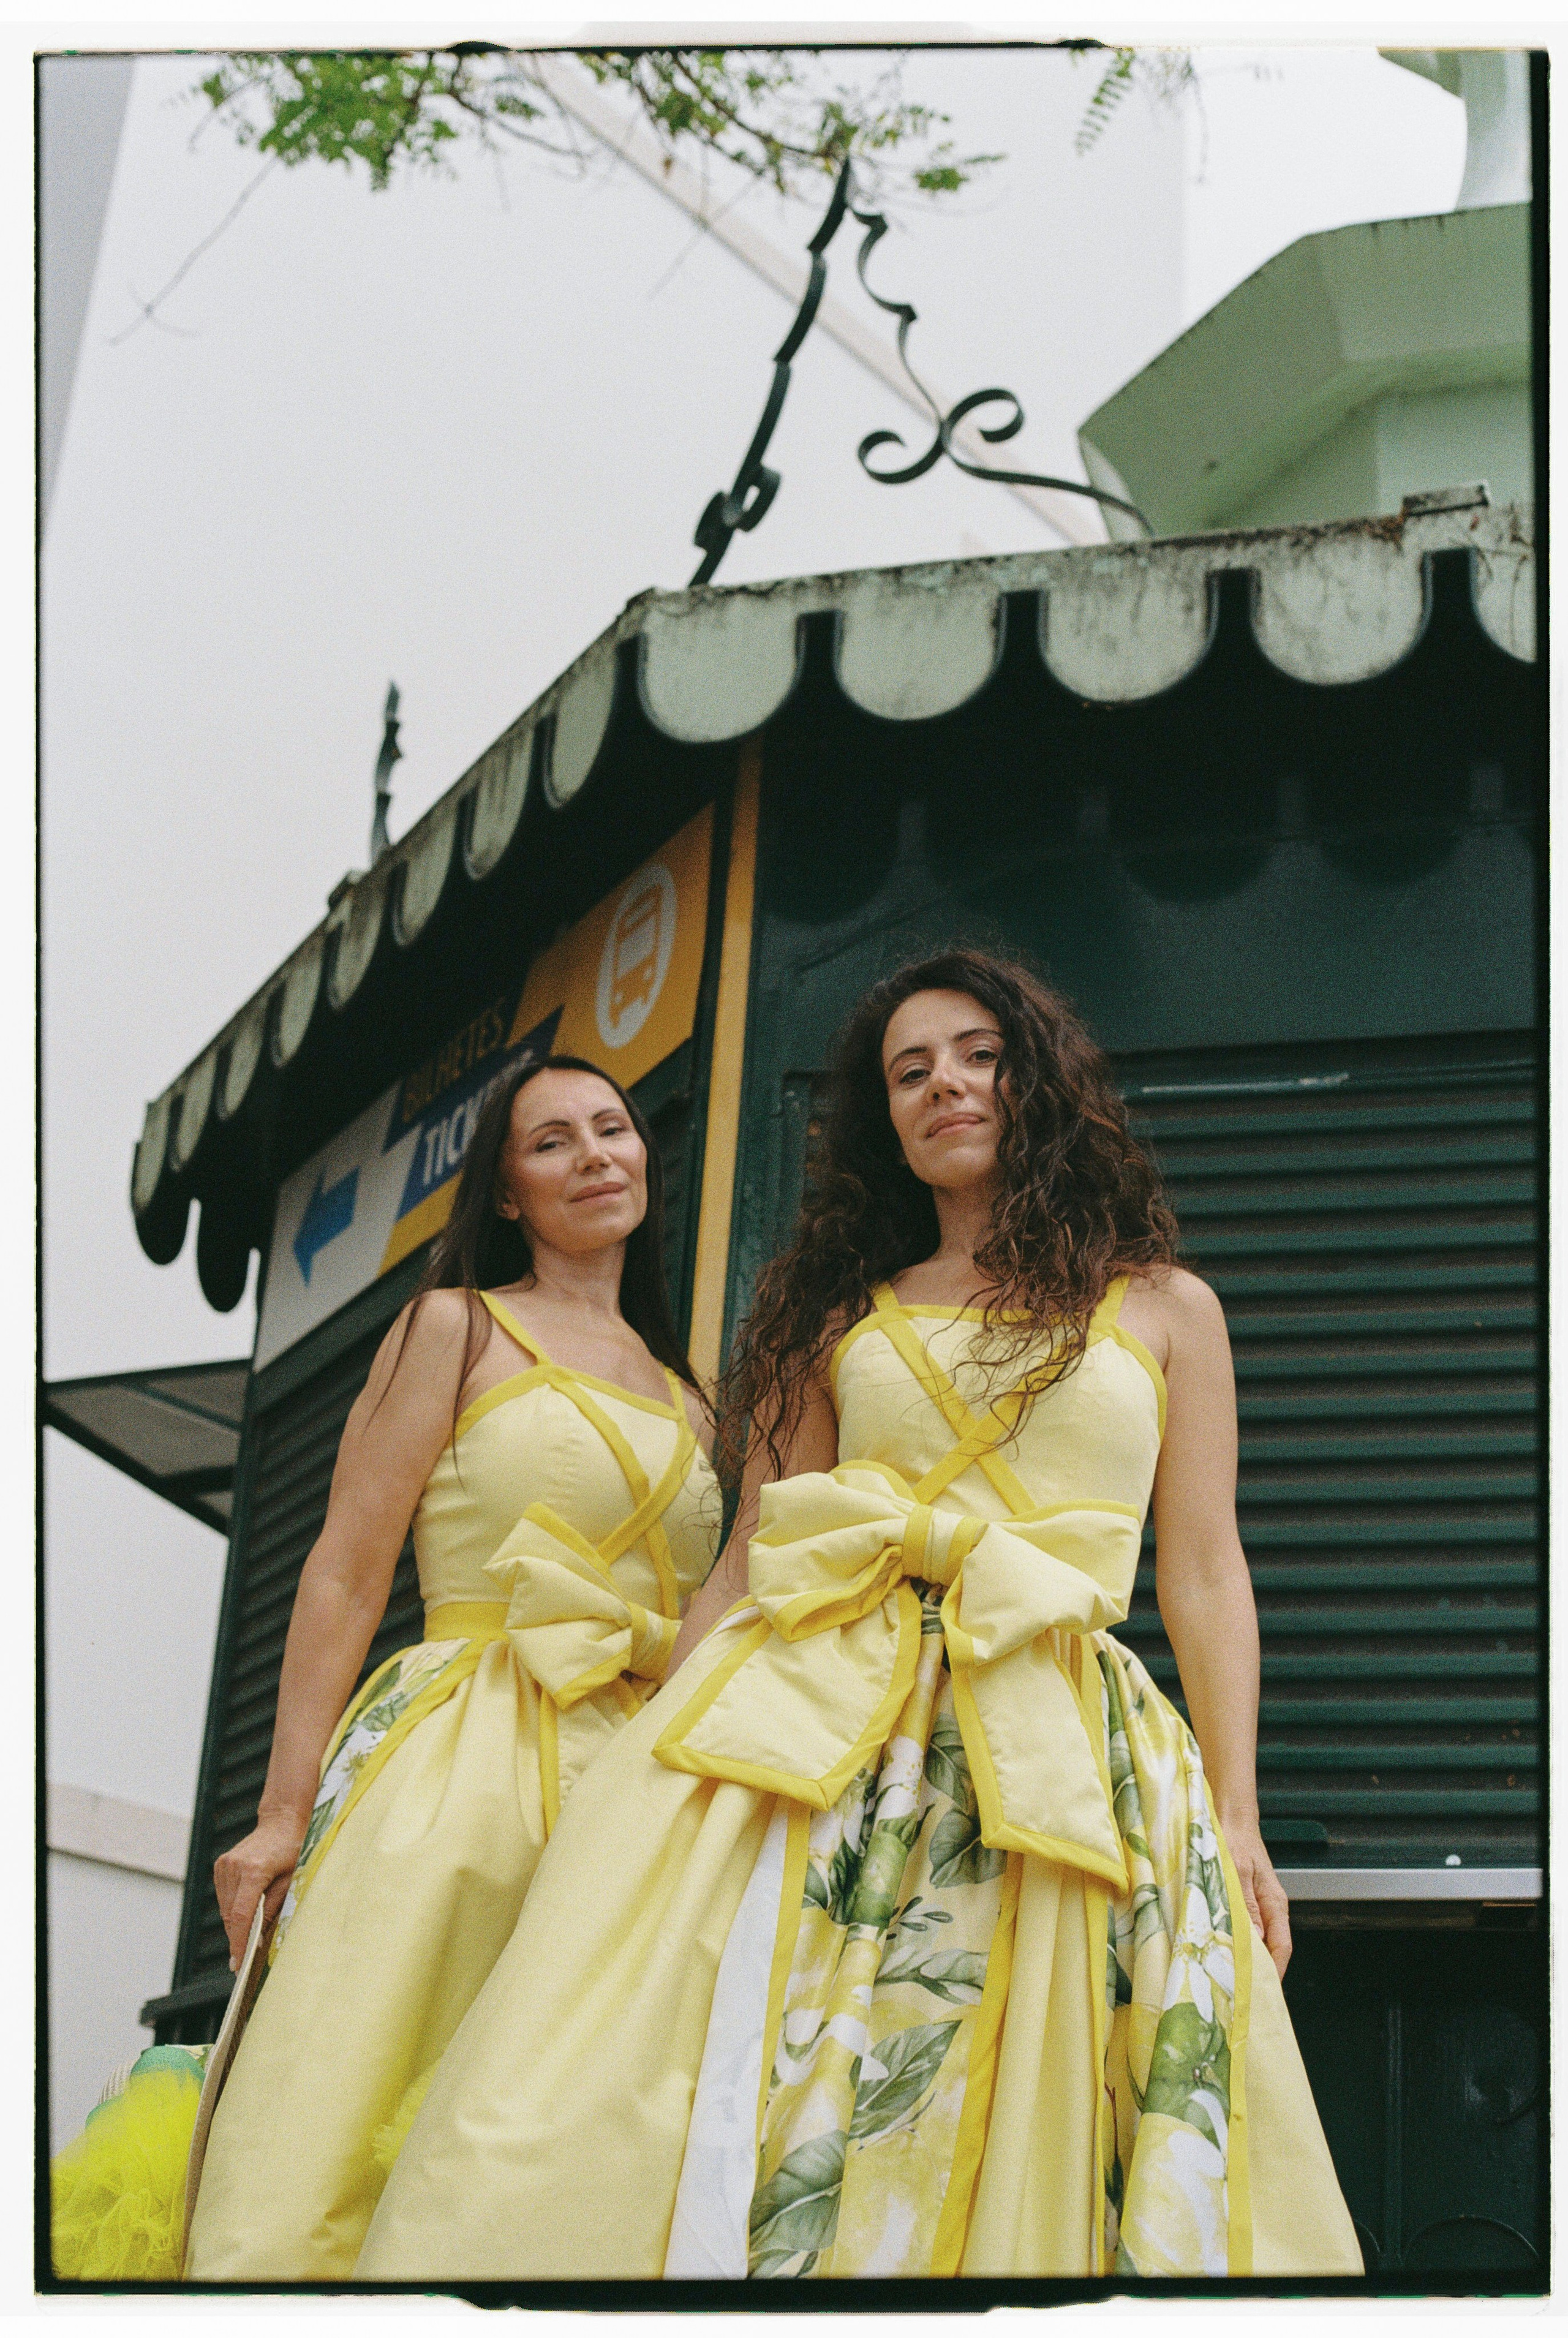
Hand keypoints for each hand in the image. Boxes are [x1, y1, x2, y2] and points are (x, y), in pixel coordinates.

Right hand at [214, 1810, 306, 1970]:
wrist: (282, 1822)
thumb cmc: (293, 1850)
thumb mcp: (291, 1880)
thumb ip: (273, 1909)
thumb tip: (258, 1939)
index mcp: (253, 1870)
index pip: (241, 1915)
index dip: (239, 1942)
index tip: (238, 1964)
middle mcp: (234, 1867)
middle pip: (231, 1915)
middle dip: (238, 1938)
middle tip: (245, 1959)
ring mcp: (224, 1866)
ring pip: (225, 1909)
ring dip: (235, 1924)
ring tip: (248, 1937)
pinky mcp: (220, 1866)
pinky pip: (224, 1898)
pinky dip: (233, 1909)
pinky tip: (247, 1912)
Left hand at [1218, 1813, 1291, 1978]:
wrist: (1228, 1816)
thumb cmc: (1233, 1839)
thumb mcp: (1237, 1871)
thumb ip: (1245, 1904)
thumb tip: (1253, 1939)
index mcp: (1275, 1904)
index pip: (1282, 1948)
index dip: (1273, 1972)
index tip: (1261, 1992)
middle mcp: (1269, 1909)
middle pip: (1270, 1949)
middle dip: (1257, 1970)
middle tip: (1238, 1992)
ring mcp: (1256, 1905)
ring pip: (1255, 1940)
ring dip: (1242, 1956)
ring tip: (1225, 1977)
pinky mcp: (1242, 1901)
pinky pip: (1242, 1927)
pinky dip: (1232, 1940)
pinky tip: (1217, 1949)